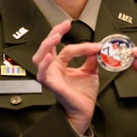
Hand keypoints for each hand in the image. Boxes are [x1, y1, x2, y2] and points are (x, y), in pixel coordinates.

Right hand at [32, 20, 101, 135]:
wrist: (84, 110)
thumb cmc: (83, 94)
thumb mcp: (91, 72)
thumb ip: (91, 59)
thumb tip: (96, 46)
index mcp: (61, 64)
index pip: (66, 48)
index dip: (81, 44)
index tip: (95, 44)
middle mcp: (53, 68)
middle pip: (47, 47)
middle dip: (54, 33)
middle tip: (65, 25)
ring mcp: (50, 76)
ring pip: (39, 57)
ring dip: (46, 45)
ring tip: (56, 36)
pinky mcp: (51, 85)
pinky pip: (42, 74)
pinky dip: (44, 64)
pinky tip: (50, 56)